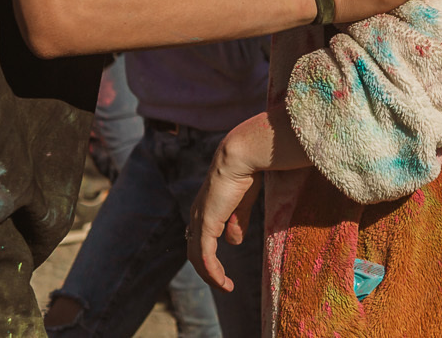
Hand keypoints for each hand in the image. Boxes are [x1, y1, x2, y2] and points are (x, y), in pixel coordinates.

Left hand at [190, 114, 272, 290]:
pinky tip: (224, 283)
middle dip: (208, 270)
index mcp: (206, 208)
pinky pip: (206, 257)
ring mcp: (200, 221)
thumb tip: (234, 243)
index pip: (199, 238)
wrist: (242, 155)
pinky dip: (213, 273)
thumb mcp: (243, 202)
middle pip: (195, 251)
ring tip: (226, 287)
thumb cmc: (246, 170)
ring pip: (198, 258)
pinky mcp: (207, 225)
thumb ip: (238, 221)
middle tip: (224, 283)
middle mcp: (198, 216)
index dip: (208, 255)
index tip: (221, 268)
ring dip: (211, 276)